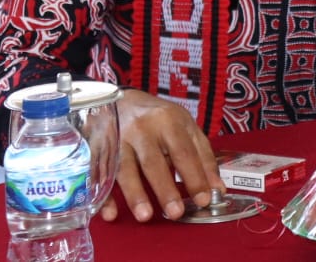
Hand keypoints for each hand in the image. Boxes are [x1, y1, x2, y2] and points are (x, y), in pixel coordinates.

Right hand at [100, 89, 221, 222]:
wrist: (120, 99)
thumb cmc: (159, 118)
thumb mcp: (185, 127)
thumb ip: (202, 156)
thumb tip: (217, 188)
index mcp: (169, 122)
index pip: (184, 152)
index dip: (195, 176)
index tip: (204, 200)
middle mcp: (142, 129)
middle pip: (154, 162)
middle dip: (165, 189)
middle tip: (176, 213)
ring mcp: (117, 139)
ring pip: (125, 169)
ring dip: (135, 194)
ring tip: (145, 217)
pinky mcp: (98, 151)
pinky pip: (100, 175)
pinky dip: (105, 196)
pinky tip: (110, 214)